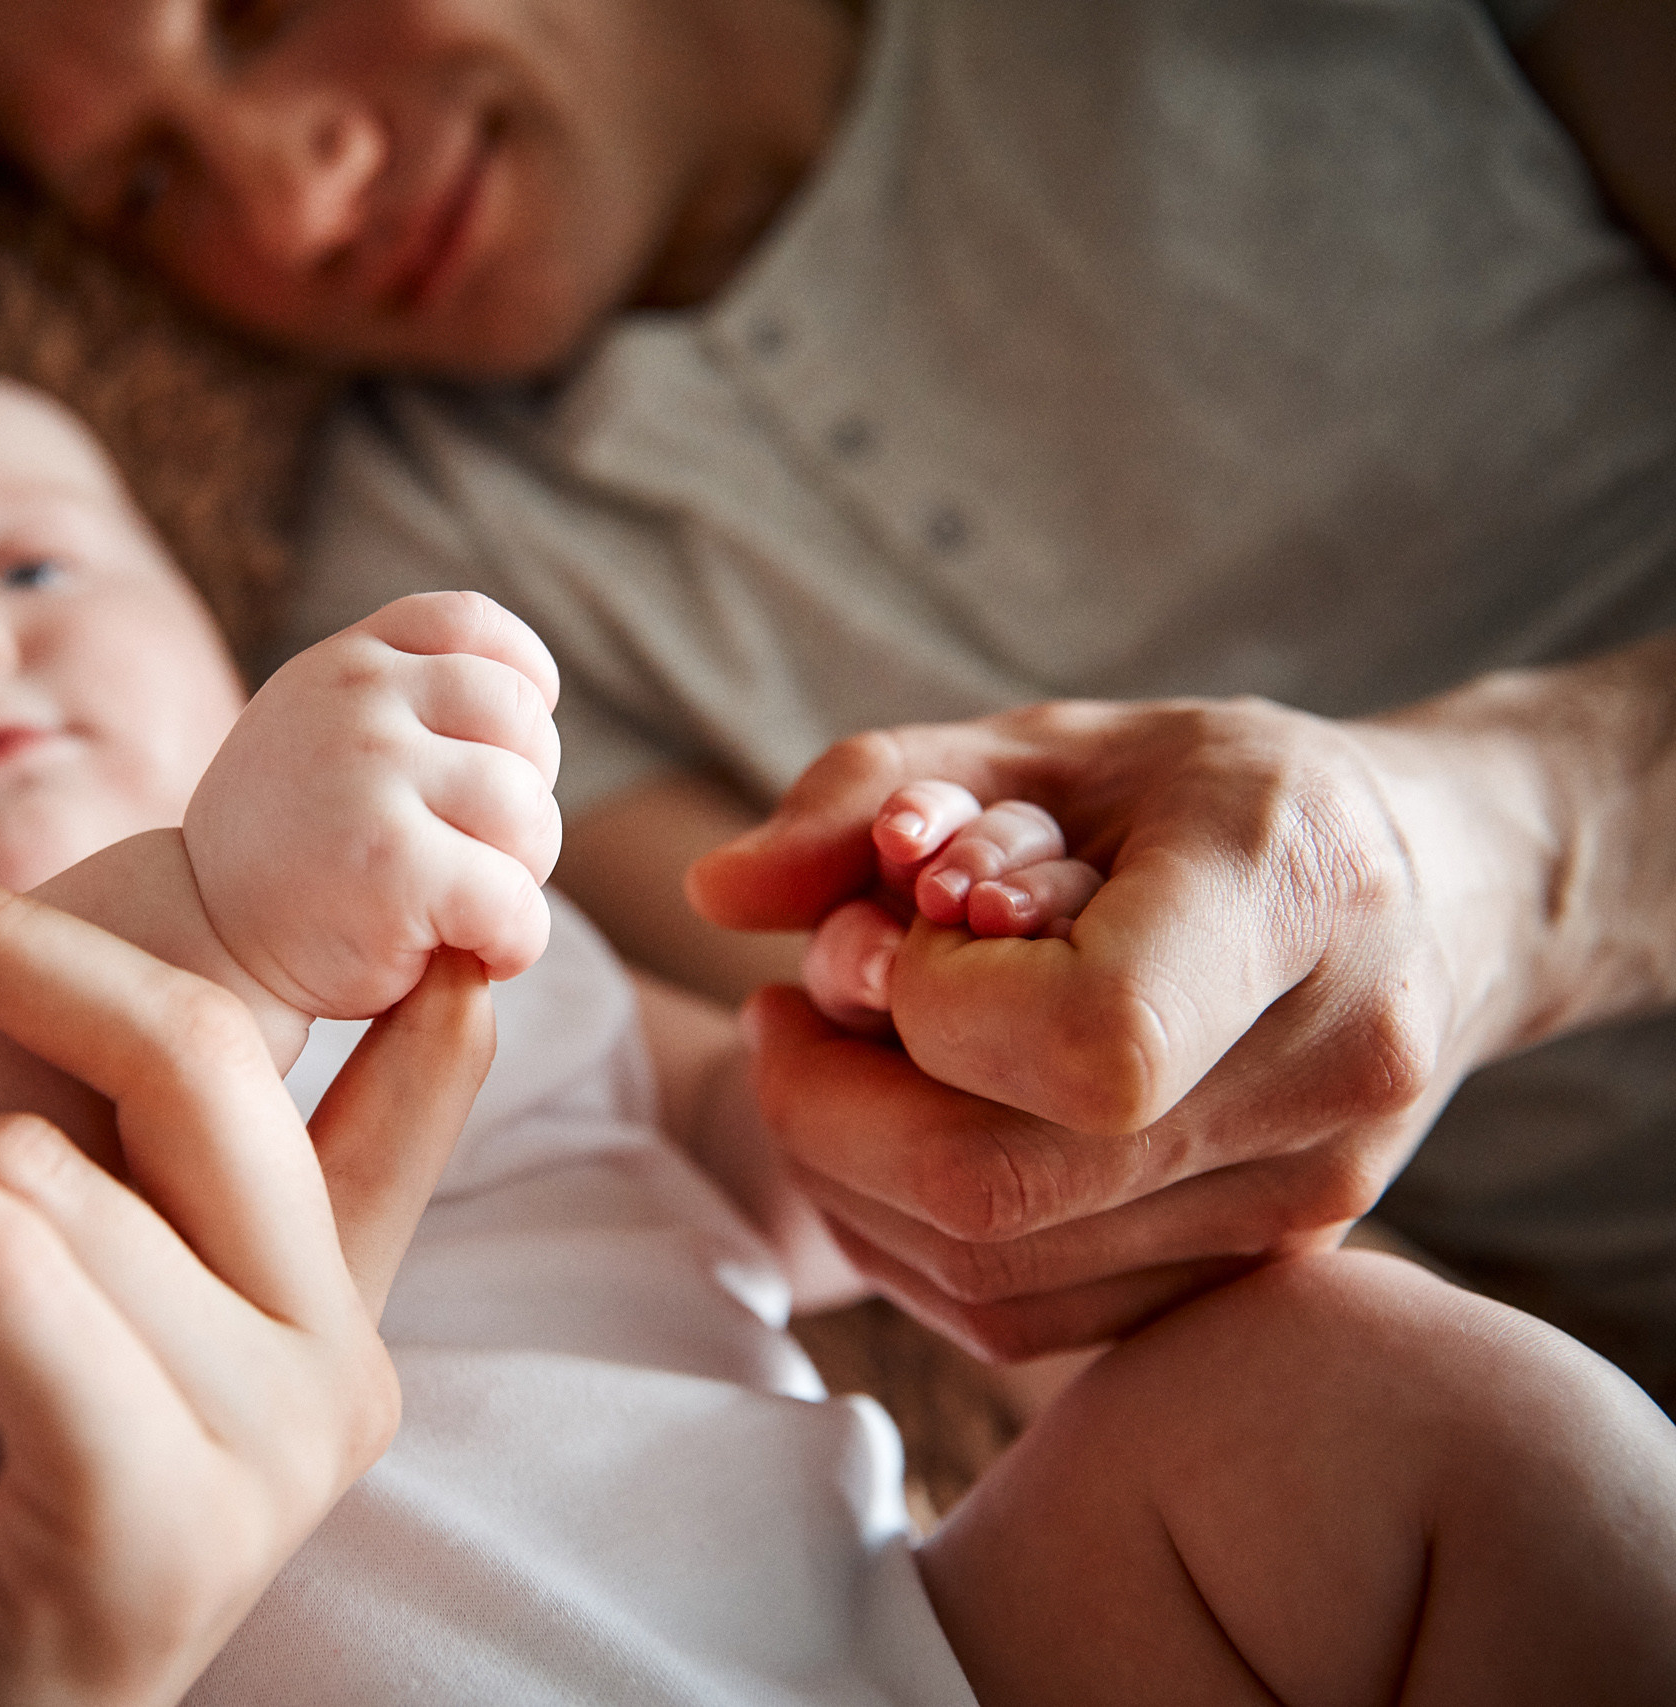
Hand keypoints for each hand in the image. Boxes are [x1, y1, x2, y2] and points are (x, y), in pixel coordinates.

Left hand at [0, 868, 493, 1706]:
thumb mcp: (35, 1333)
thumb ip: (89, 1192)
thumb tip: (29, 981)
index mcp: (321, 1323)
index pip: (406, 1114)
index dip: (416, 992)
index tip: (424, 897)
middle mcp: (334, 1379)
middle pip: (204, 1066)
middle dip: (14, 947)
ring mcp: (263, 1454)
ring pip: (51, 1172)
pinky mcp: (149, 1518)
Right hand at [185, 590, 560, 1017]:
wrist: (207, 942)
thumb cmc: (296, 850)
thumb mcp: (325, 733)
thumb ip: (405, 700)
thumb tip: (537, 698)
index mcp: (349, 662)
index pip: (472, 625)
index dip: (524, 684)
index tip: (510, 750)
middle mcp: (359, 699)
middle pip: (523, 721)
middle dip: (525, 797)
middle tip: (475, 855)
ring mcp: (372, 775)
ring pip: (529, 812)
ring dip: (522, 875)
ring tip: (467, 906)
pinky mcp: (393, 865)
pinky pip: (515, 899)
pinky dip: (516, 941)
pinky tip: (479, 954)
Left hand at [688, 693, 1557, 1358]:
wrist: (1434, 896)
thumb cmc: (1215, 799)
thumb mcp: (1052, 740)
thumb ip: (870, 792)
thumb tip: (714, 898)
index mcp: (1294, 901)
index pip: (1081, 1040)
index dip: (930, 1002)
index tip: (907, 924)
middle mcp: (1325, 1076)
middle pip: (1000, 1185)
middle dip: (827, 1106)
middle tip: (788, 1013)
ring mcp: (1304, 1203)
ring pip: (992, 1274)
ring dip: (845, 1177)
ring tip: (834, 1059)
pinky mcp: (1257, 1279)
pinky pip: (1023, 1319)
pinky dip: (907, 1238)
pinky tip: (897, 1134)